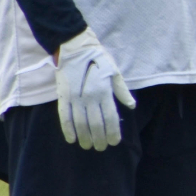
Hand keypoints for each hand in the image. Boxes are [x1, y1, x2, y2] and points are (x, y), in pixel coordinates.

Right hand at [54, 29, 134, 151]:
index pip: (111, 118)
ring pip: (81, 123)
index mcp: (105, 92)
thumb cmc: (98, 59)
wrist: (75, 47)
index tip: (114, 142)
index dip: (113, 132)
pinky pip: (65, 116)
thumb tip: (131, 106)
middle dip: (100, 138)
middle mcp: (91, 96)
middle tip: (102, 148)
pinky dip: (68, 129)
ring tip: (88, 146)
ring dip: (85, 137)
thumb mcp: (115, 72)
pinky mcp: (63, 96)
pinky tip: (71, 139)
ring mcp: (76, 97)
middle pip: (96, 124)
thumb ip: (122, 91)